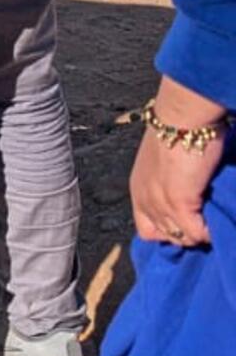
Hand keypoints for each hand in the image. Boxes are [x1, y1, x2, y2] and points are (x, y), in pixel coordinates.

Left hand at [130, 77, 227, 247]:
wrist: (182, 118)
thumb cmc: (177, 131)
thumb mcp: (165, 162)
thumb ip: (170, 181)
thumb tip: (190, 194)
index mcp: (139, 189)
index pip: (147, 228)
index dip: (169, 230)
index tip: (189, 225)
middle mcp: (145, 199)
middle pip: (164, 235)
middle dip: (185, 234)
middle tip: (205, 224)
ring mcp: (159, 203)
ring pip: (181, 237)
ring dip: (198, 234)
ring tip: (213, 222)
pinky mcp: (178, 202)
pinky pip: (196, 233)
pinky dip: (209, 232)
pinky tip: (217, 222)